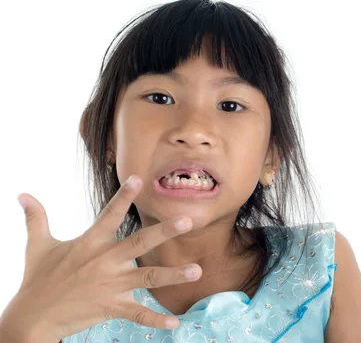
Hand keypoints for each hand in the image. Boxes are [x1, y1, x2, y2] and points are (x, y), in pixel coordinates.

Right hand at [3, 175, 201, 340]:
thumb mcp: (37, 246)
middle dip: (164, 232)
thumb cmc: (37, 280)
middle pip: (139, 243)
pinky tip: (175, 322)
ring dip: (173, 275)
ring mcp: (110, 285)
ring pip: (147, 277)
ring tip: (197, 270)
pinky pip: (138, 313)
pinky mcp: (111, 307)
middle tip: (187, 222)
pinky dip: (156, 319)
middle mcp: (104, 262)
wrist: (32, 317)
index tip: (138, 178)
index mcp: (90, 243)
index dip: (123, 197)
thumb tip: (22, 195)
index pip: (110, 215)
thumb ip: (36, 219)